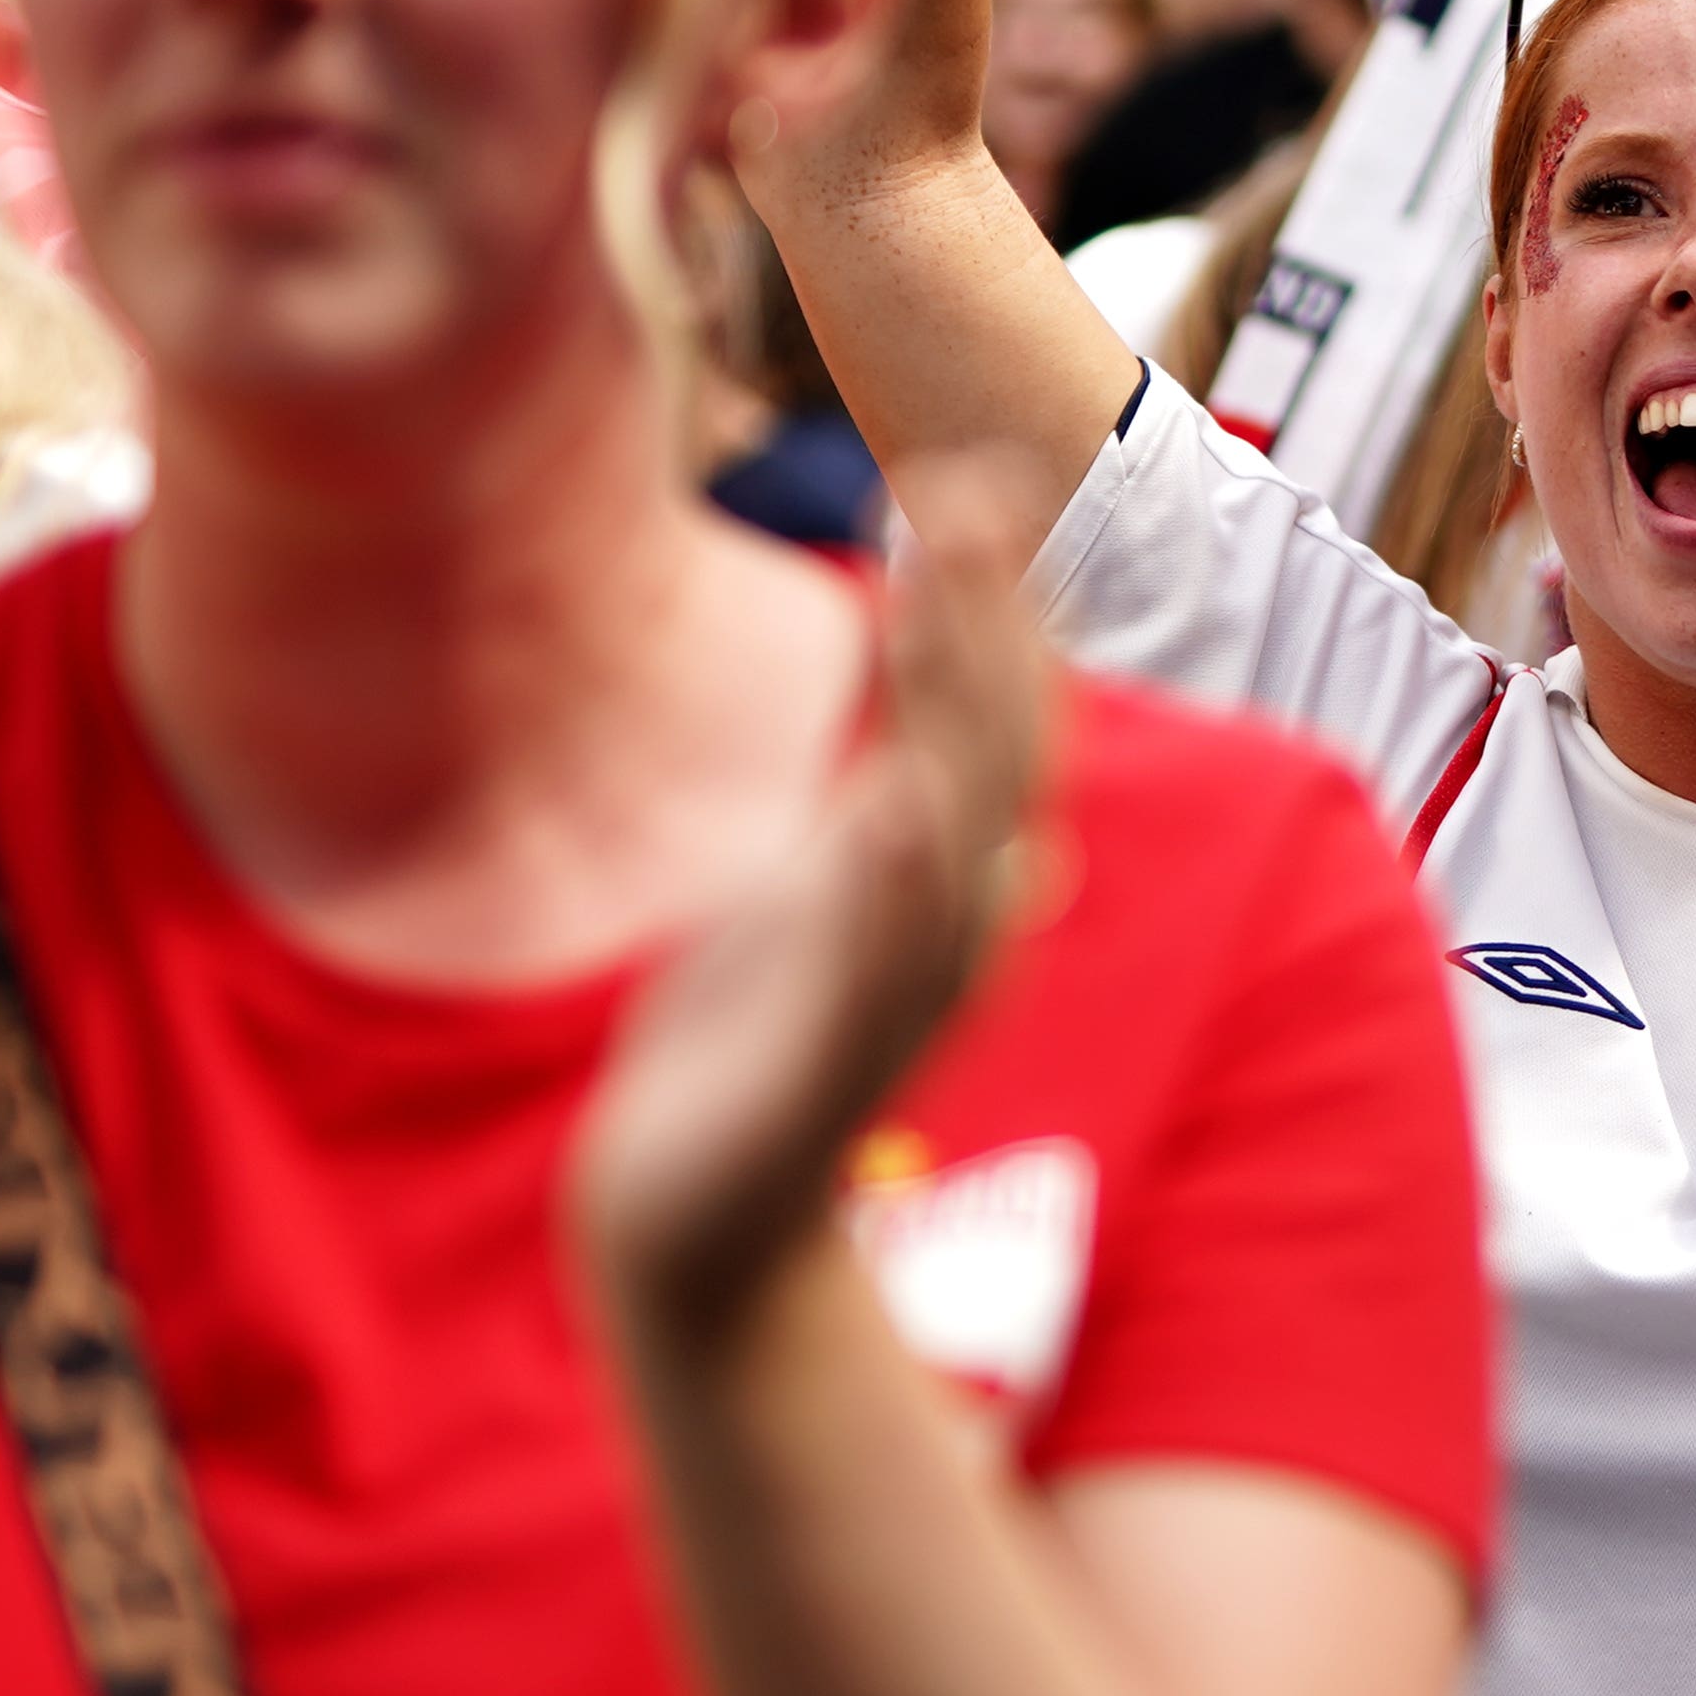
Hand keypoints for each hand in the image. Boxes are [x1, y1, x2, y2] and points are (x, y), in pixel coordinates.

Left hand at [574, 459, 1061, 1342]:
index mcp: (949, 875)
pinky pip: (878, 966)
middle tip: (961, 492)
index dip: (993, 605)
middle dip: (983, 624)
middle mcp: (952, 924)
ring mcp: (899, 994)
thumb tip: (975, 777)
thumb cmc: (765, 1047)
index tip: (967, 479)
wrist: (698, 1216)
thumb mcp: (835, 907)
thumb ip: (898, 827)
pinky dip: (893, 888)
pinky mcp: (831, 1067)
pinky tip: (886, 808)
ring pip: (956, 836)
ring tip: (934, 603)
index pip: (997, 717)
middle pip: (994, 750)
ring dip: (952, 716)